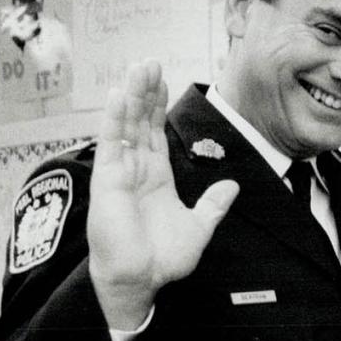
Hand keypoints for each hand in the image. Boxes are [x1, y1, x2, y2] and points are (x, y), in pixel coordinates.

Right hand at [88, 62, 237, 328]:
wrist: (141, 279)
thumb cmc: (163, 258)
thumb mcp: (199, 227)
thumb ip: (214, 204)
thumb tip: (232, 185)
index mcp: (156, 176)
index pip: (156, 132)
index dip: (159, 106)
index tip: (164, 80)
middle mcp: (136, 169)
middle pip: (140, 121)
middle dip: (145, 91)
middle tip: (149, 60)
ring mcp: (120, 171)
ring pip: (126, 124)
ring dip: (131, 95)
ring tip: (137, 67)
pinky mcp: (108, 179)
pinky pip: (112, 142)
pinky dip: (115, 117)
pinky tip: (120, 94)